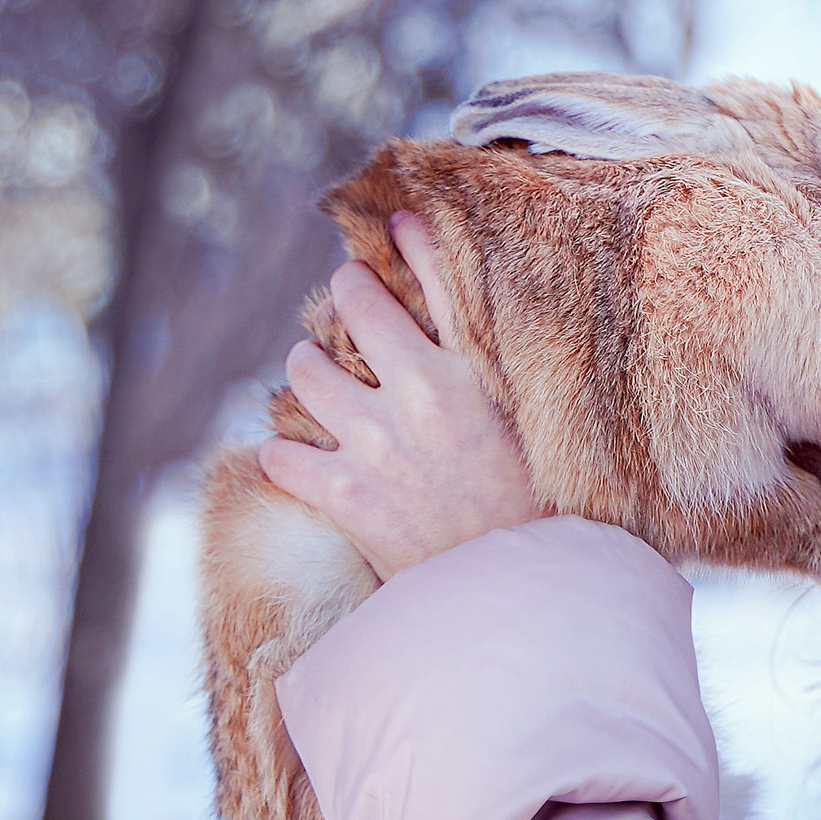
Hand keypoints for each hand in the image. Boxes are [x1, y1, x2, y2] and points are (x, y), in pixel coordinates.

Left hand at [257, 213, 546, 579]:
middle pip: (355, 305)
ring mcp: (376, 446)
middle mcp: (421, 397)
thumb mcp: (532, 422)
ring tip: (320, 374)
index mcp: (476, 373)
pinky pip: (280, 455)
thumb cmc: (540, 507)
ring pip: (305, 370)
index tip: (394, 227)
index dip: (406, 240)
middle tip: (347, 303)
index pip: (435, 274)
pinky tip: (302, 455)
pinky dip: (284, 453)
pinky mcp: (345, 497)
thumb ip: (498, 364)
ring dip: (308, 366)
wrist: (518, 592)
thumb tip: (470, 311)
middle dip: (345, 294)